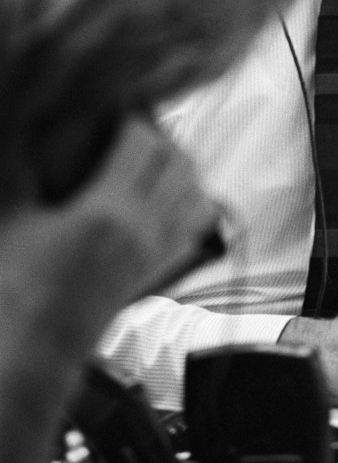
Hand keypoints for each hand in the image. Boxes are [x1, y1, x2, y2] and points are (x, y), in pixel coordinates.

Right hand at [0, 115, 218, 365]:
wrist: (35, 353)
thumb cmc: (17, 291)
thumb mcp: (14, 219)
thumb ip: (19, 169)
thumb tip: (25, 125)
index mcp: (106, 210)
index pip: (143, 144)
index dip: (134, 118)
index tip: (119, 108)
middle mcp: (142, 228)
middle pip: (177, 162)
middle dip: (162, 136)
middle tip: (138, 127)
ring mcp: (155, 252)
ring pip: (195, 192)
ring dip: (182, 167)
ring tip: (157, 156)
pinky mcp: (157, 272)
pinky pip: (194, 228)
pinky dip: (192, 203)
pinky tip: (171, 196)